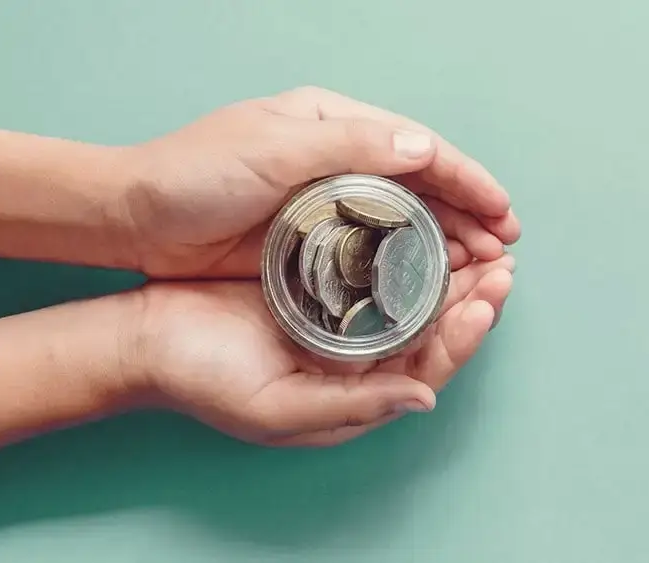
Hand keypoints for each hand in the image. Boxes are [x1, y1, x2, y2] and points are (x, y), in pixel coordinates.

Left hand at [121, 86, 520, 277]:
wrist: (133, 218)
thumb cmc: (193, 174)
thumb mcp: (271, 150)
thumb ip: (349, 145)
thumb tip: (425, 149)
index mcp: (331, 122)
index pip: (417, 146)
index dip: (466, 178)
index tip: (502, 210)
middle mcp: (336, 157)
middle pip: (420, 184)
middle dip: (467, 213)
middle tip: (504, 249)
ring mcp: (325, 200)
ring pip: (403, 219)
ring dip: (445, 241)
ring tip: (482, 268)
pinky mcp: (311, 239)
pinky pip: (372, 249)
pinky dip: (407, 263)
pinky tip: (431, 282)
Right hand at [132, 255, 513, 446]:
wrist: (145, 339)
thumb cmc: (206, 380)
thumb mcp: (281, 408)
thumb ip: (355, 407)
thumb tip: (425, 400)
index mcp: (357, 392)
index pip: (430, 366)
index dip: (467, 333)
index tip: (492, 297)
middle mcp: (357, 359)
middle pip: (432, 329)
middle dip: (472, 296)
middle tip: (503, 261)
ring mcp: (338, 320)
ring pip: (411, 297)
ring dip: (448, 271)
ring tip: (478, 242)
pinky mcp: (318, 284)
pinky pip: (375, 270)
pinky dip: (404, 251)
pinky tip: (422, 228)